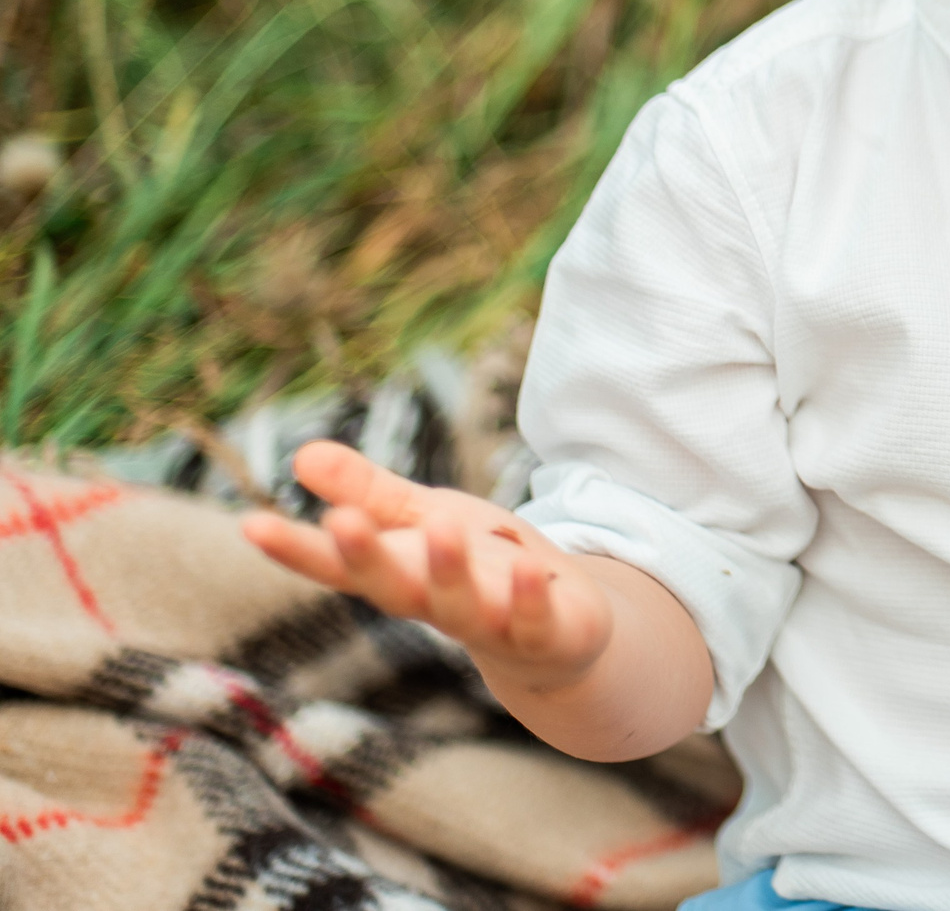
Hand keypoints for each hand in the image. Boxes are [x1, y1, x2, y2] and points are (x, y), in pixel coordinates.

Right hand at [241, 440, 612, 691]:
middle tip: (339, 521)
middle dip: (367, 557)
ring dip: (449, 571)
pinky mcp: (545, 634)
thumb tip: (301, 453)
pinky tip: (531, 565)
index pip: (340, 565)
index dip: (296, 549)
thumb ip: (369, 493)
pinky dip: (530, 596)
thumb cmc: (481, 567)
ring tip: (439, 526)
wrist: (560, 634)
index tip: (250, 523)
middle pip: (393, 587)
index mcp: (402, 574)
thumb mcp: (424, 519)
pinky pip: (534, 619)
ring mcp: (490, 624)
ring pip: (461, 606)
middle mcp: (436, 604)